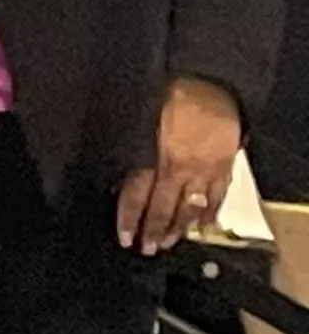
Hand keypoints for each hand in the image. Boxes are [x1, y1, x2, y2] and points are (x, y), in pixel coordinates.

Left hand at [118, 75, 245, 254]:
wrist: (208, 84)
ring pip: (190, 208)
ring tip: (170, 242)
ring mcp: (203, 171)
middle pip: (163, 208)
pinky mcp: (223, 168)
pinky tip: (202, 225)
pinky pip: (216, 198)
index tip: (125, 236)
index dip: (129, 218)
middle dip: (154, 231)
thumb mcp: (138, 118)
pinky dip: (209, 214)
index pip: (136, 195)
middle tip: (147, 249)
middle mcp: (178, 169)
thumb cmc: (170, 94)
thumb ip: (128, 145)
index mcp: (153, 156)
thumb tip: (112, 166)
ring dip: (179, 228)